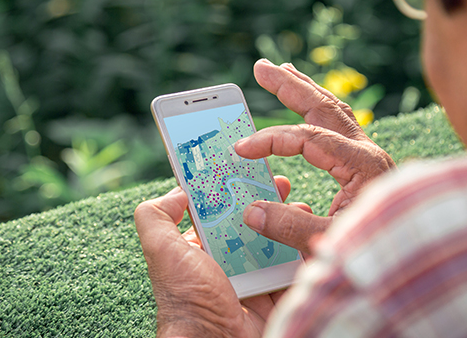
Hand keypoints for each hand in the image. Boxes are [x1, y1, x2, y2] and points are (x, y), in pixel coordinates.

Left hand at [134, 176, 297, 337]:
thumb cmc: (188, 298)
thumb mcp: (162, 251)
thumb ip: (156, 217)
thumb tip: (177, 191)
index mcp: (199, 248)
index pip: (219, 210)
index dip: (233, 188)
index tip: (250, 169)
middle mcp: (226, 261)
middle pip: (251, 221)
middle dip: (268, 200)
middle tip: (282, 184)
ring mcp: (253, 276)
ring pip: (275, 240)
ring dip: (289, 221)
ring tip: (300, 206)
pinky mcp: (276, 291)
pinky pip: (292, 266)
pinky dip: (302, 249)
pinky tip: (310, 232)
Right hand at [236, 59, 395, 255]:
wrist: (418, 257)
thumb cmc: (381, 251)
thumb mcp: (332, 242)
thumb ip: (291, 227)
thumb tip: (253, 211)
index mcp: (363, 165)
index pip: (309, 139)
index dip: (272, 140)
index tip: (243, 149)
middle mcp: (367, 153)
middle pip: (324, 107)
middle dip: (291, 86)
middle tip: (261, 68)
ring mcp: (368, 157)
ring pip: (334, 112)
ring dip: (307, 92)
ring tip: (284, 73)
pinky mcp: (366, 167)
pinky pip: (339, 129)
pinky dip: (319, 113)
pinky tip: (308, 109)